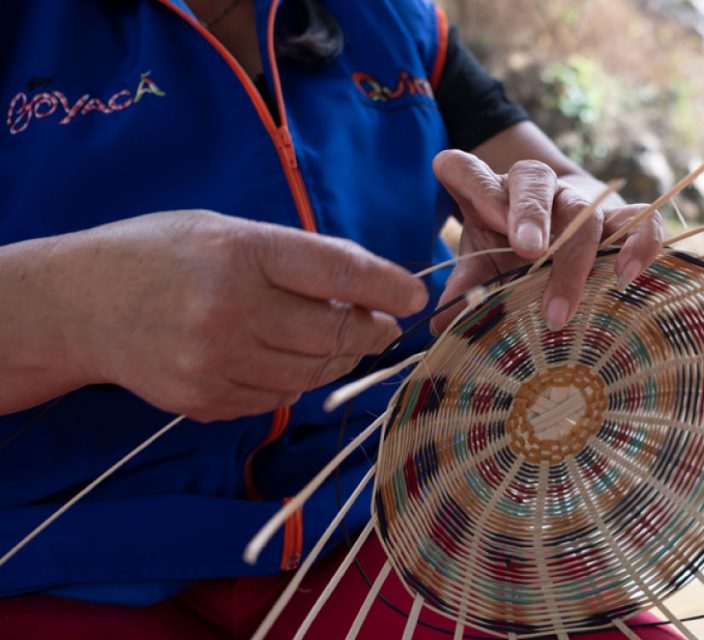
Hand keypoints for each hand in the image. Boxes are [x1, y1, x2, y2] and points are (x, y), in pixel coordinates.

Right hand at [52, 211, 426, 421]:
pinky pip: (279, 398)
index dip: (387, 286)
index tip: (414, 295)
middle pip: (335, 334)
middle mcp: (230, 310)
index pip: (337, 272)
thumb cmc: (162, 254)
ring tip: (338, 339)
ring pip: (314, 374)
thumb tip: (368, 289)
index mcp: (241, 252)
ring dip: (339, 358)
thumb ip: (295, 258)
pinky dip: (296, 380)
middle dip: (372, 331)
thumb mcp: (228, 231)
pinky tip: (284, 358)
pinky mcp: (205, 402)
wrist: (81, 304)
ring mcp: (215, 363)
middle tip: (382, 324)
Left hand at [429, 150, 663, 333]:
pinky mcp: (622, 217)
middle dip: (531, 216)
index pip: (467, 168)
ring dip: (573, 256)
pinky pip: (640, 220)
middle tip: (529, 253)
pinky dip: (638, 243)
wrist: (561, 238)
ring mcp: (581, 200)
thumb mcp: (483, 266)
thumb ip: (466, 287)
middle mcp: (534, 186)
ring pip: (583, 210)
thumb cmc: (512, 253)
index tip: (481, 215)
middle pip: (533, 183)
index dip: (469, 180)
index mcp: (490, 192)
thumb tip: (444, 322)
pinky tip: (626, 275)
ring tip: (560, 307)